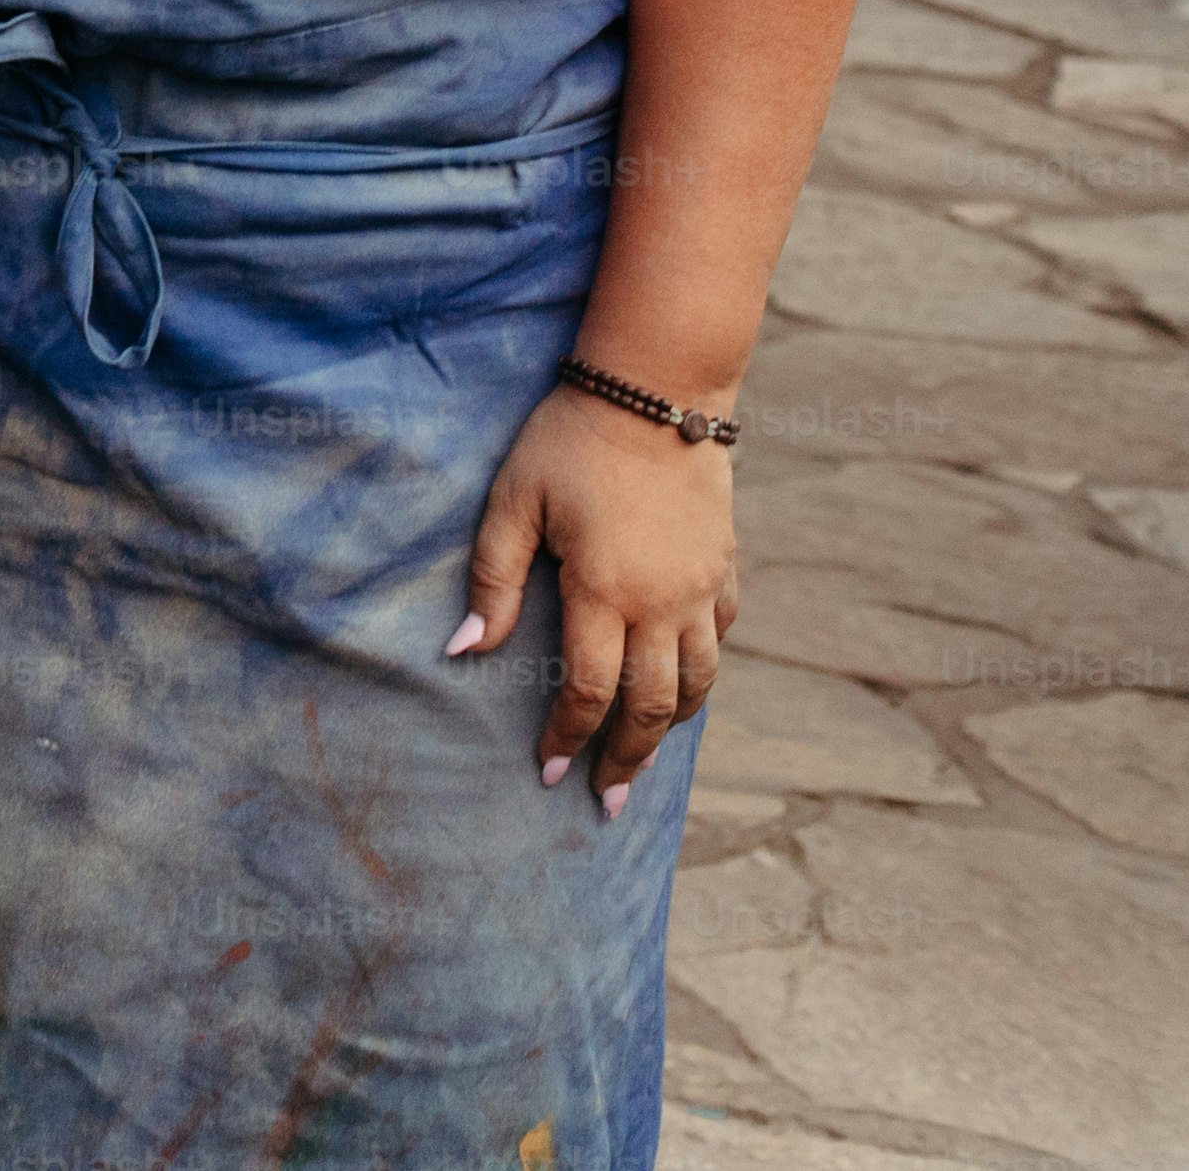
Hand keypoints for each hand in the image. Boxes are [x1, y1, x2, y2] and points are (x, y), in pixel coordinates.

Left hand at [452, 384, 735, 816]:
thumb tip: (462, 652)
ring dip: (672, 728)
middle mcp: (663, 601)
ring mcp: (702, 588)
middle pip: (653, 706)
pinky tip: (684, 687)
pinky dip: (702, 672)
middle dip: (627, 758)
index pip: (586, 689)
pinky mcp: (726, 568)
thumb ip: (491, 580)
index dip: (567, 737)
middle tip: (606, 799)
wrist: (653, 389)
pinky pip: (721, 639)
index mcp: (604, 590)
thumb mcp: (513, 501)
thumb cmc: (568, 441)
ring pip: (699, 683)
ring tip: (645, 759)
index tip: (551, 774)